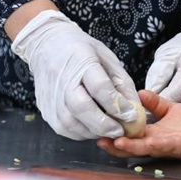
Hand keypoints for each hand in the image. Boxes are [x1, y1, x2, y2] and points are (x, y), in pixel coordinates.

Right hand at [11, 10, 139, 139]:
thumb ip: (122, 84)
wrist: (46, 46)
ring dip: (94, 132)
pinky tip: (93, 129)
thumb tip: (135, 110)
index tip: (132, 116)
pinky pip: (64, 128)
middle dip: (104, 124)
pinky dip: (81, 133)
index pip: (99, 87)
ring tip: (109, 130)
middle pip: (81, 108)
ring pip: (71, 123)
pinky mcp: (45, 109)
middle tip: (121, 131)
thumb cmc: (82, 51)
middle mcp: (62, 80)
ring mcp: (51, 96)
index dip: (116, 104)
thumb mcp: (107, 58)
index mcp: (81, 61)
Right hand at [96, 90, 180, 158]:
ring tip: (116, 142)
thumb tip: (139, 93)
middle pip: (132, 147)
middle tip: (100, 140)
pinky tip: (146, 143)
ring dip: (130, 147)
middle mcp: (157, 142)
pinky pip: (166, 146)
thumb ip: (155, 103)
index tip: (99, 128)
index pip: (129, 135)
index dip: (114, 133)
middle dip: (115, 145)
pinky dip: (155, 145)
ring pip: (145, 149)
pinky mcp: (180, 146)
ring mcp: (167, 146)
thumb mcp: (170, 109)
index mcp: (152, 133)